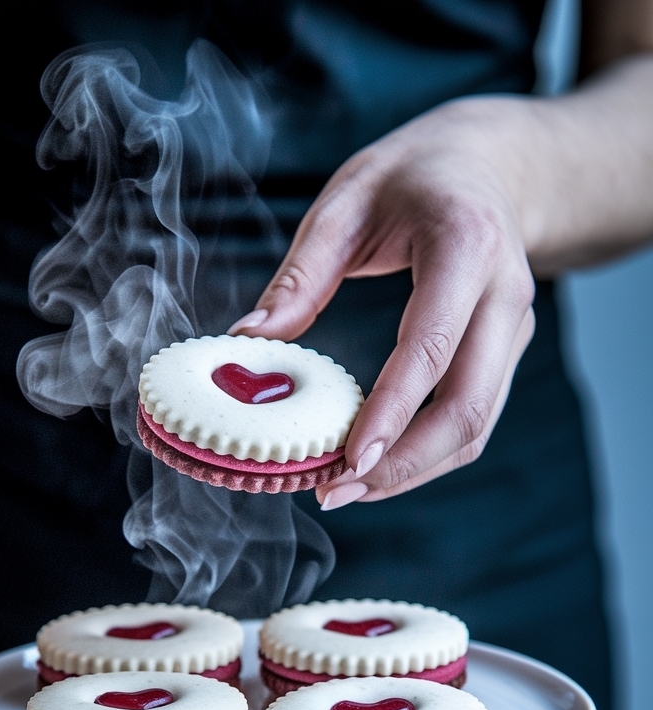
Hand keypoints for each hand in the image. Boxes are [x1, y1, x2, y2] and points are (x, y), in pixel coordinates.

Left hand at [229, 97, 536, 506]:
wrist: (488, 165)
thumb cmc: (410, 178)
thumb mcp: (345, 202)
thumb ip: (300, 275)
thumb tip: (248, 340)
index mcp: (465, 246)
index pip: (432, 346)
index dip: (392, 411)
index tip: (349, 460)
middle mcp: (505, 294)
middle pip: (467, 406)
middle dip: (402, 464)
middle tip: (334, 491)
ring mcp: (514, 330)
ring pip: (476, 427)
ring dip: (413, 471)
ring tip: (346, 490)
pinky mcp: (506, 354)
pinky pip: (474, 422)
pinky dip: (427, 456)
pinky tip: (377, 467)